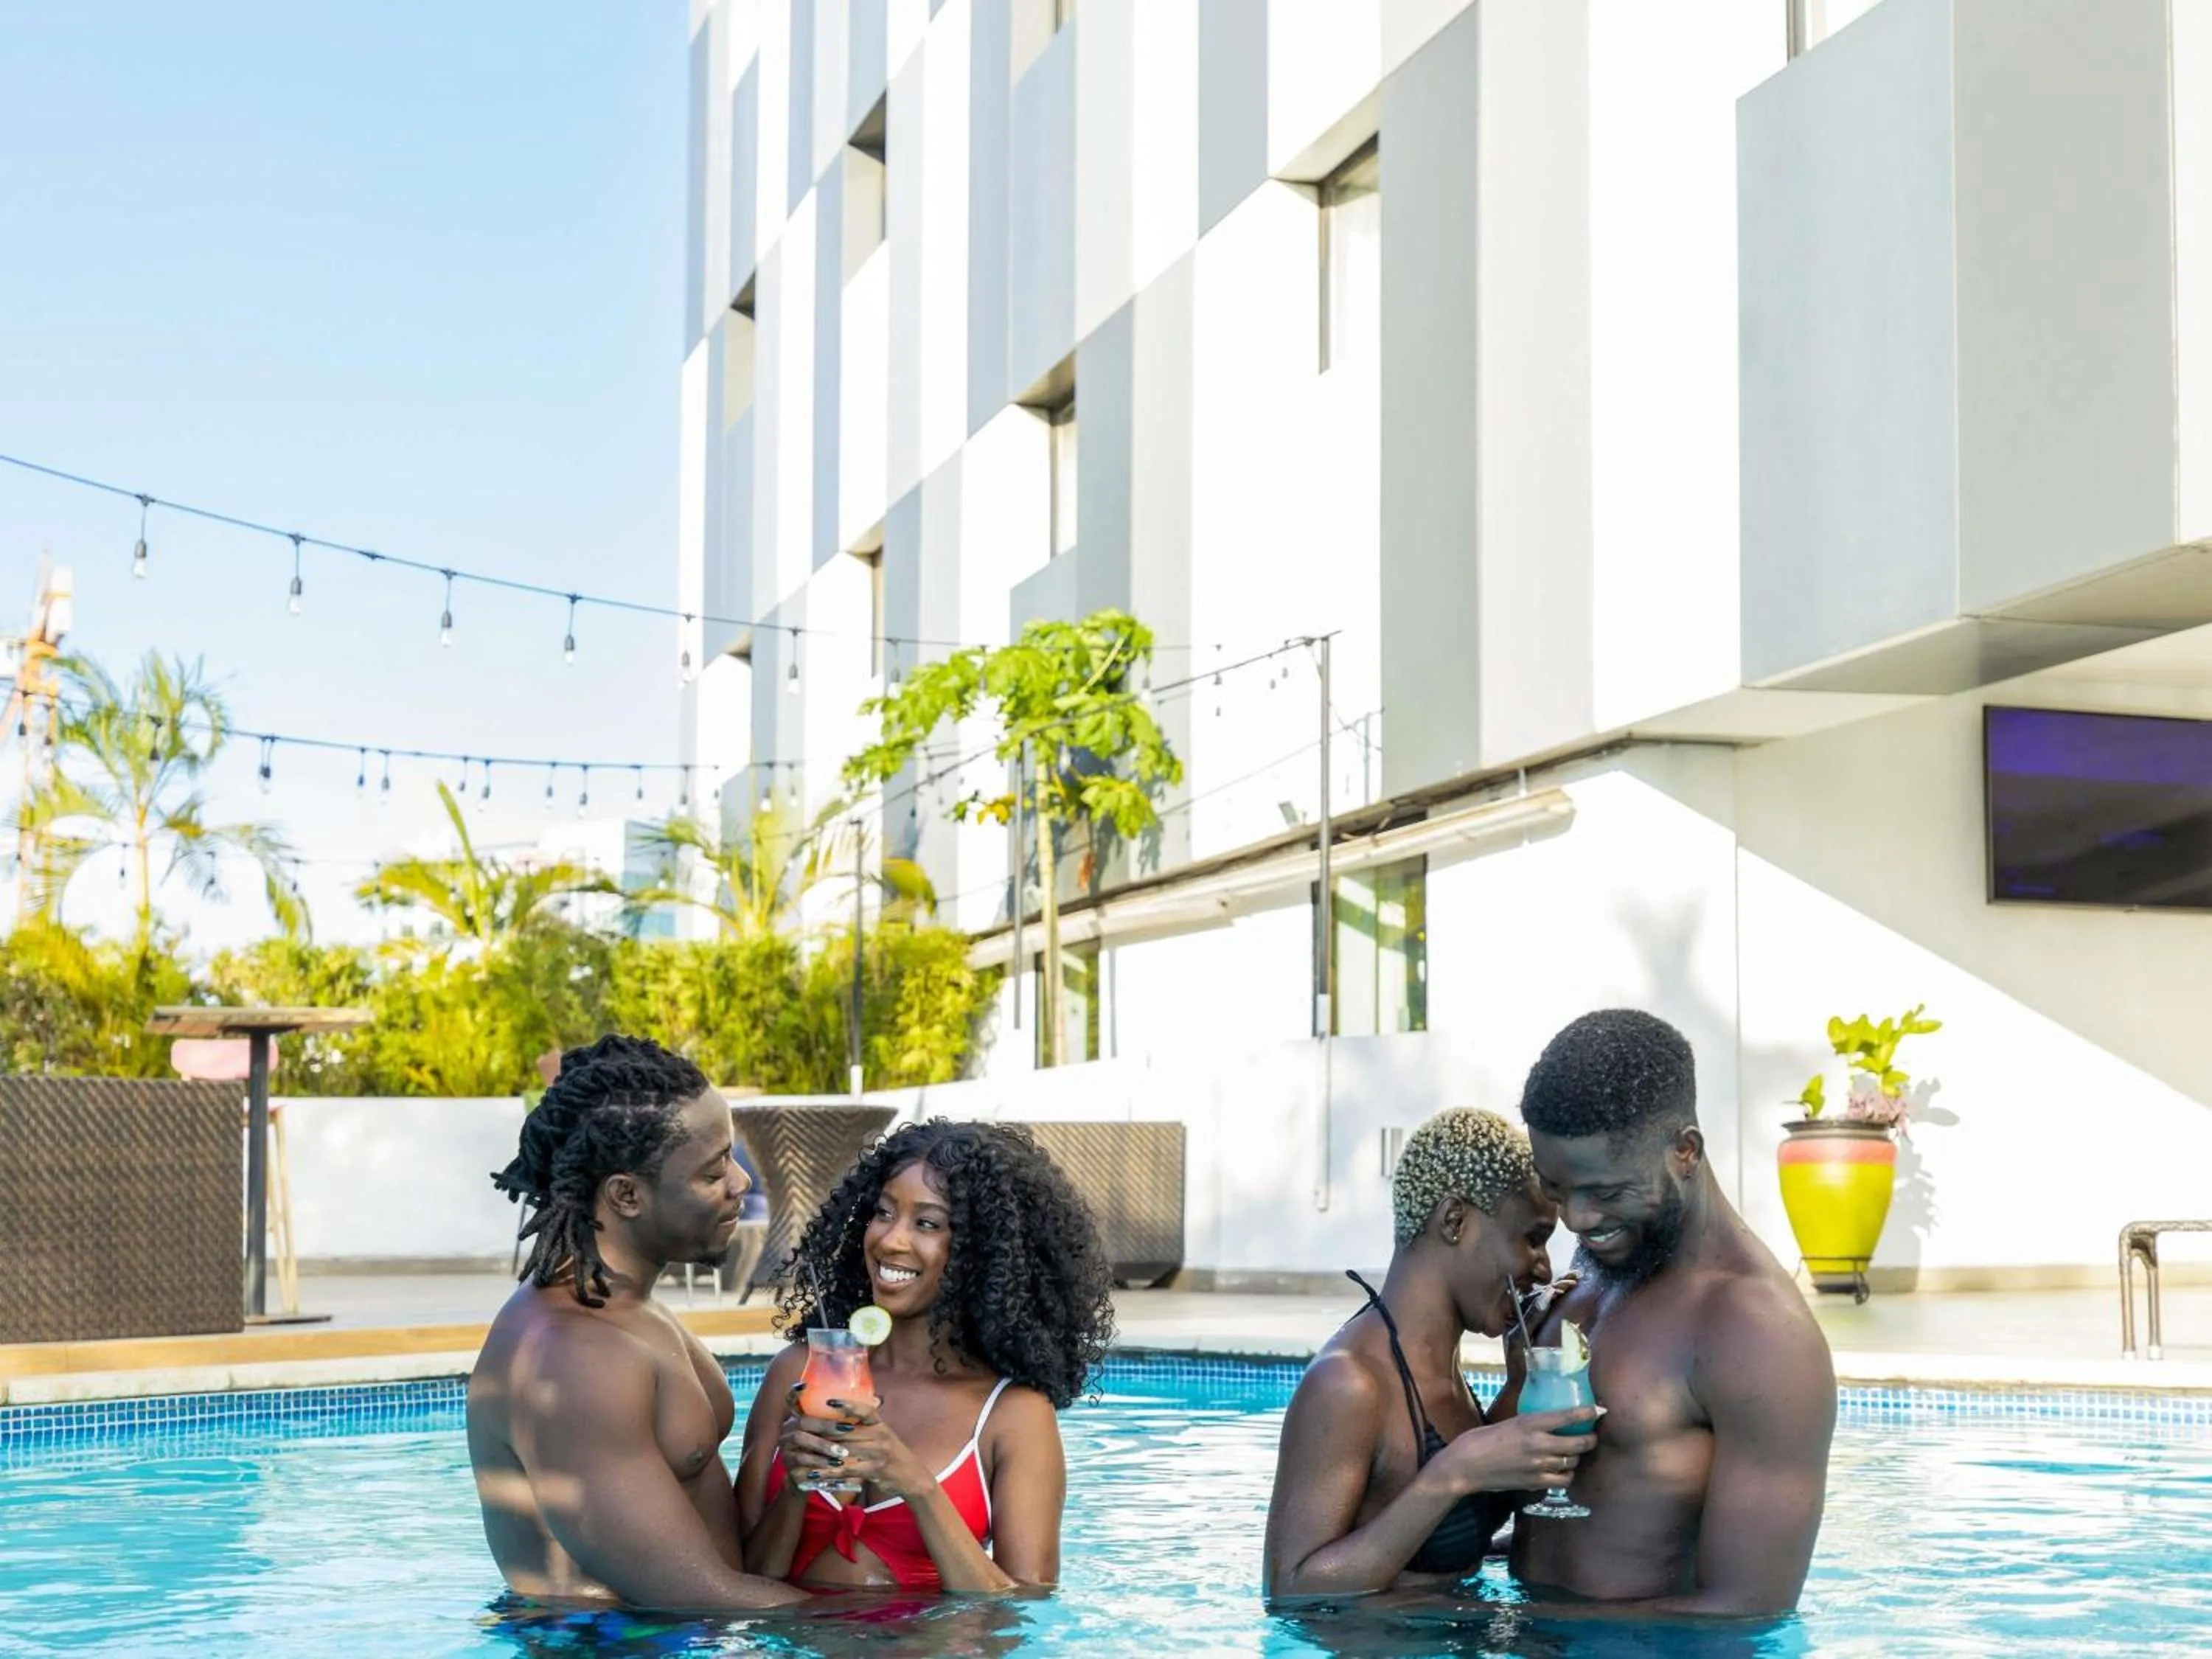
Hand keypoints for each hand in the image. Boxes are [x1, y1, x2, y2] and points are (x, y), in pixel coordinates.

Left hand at [778, 1391, 932, 1500]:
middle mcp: (880, 1435)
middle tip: (802, 1428)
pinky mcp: (875, 1469)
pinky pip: (848, 1469)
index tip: (829, 1401)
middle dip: (822, 1430)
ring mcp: (878, 1452)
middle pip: (847, 1430)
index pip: (865, 1409)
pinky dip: (829, 1472)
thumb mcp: (884, 1435)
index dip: (847, 1404)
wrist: (912, 1476)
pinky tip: (815, 1474)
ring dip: (822, 1451)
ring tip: (802, 1450)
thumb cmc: (892, 1454)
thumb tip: (850, 1408)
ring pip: (845, 1449)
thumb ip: (867, 1425)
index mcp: (880, 1424)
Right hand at [1428, 1406, 1599, 1496]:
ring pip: (1572, 1462)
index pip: (1568, 1416)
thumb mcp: (1509, 1422)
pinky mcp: (1536, 1483)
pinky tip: (1562, 1471)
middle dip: (1590, 1439)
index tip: (1600, 1410)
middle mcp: (1539, 1444)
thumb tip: (1550, 1423)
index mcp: (1530, 1423)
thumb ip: (1531, 1425)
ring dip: (1577, 1458)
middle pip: (1578, 1444)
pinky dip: (1566, 1475)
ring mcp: (1539, 1466)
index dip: (1589, 1413)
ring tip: (1575, 1453)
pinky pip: (1563, 1480)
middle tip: (1592, 1436)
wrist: (1467, 1465)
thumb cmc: (1482, 1438)